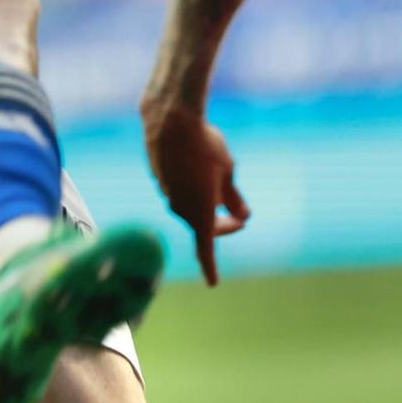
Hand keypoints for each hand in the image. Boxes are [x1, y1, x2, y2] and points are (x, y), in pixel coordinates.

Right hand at [141, 95, 249, 285]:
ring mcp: (167, 194)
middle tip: (238, 215)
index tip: (213, 282)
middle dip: (220, 225)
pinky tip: (195, 163)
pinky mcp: (159, 179)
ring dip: (204, 201)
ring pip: (189, 206)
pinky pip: (178, 191)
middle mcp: (180, 209)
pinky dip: (190, 186)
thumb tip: (242, 216)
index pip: (206, 249)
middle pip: (202, 226)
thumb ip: (234, 198)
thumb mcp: (227, 170)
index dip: (210, 267)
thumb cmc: (204, 145)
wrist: (170, 120)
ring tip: (217, 176)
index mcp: (200, 213)